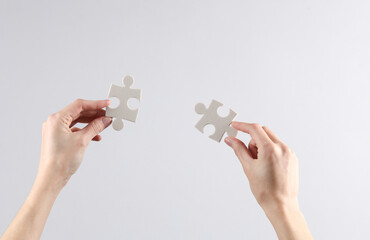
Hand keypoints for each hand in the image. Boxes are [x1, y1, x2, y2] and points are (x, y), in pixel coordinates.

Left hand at [39, 99, 111, 188]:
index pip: (79, 105)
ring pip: (78, 121)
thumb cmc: (60, 161)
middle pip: (78, 112)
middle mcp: (54, 122)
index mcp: (56, 119)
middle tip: (108, 115)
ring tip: (104, 124)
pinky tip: (96, 135)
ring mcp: (56, 130)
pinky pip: (75, 129)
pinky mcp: (60, 138)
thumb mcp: (82, 141)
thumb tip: (105, 120)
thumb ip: (95, 127)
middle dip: (94, 113)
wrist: (52, 178)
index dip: (95, 104)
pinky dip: (86, 131)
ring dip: (91, 122)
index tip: (107, 104)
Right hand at [225, 122, 311, 239]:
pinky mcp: (292, 158)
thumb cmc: (265, 191)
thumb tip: (231, 140)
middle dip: (253, 139)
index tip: (234, 126)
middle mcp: (282, 148)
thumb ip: (239, 150)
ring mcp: (289, 153)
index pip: (255, 129)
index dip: (242, 126)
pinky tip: (267, 167)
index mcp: (270, 149)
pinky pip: (278, 147)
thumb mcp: (248, 168)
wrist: (281, 205)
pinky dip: (270, 151)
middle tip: (249, 156)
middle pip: (263, 131)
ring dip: (261, 146)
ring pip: (271, 139)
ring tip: (259, 165)